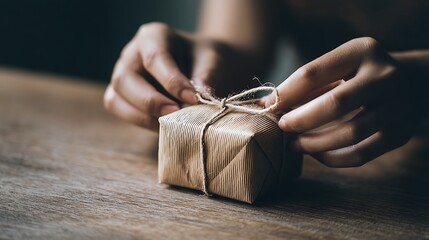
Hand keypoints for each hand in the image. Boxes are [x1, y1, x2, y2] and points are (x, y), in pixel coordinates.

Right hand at [104, 22, 260, 130]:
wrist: (201, 69)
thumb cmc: (204, 61)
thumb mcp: (213, 60)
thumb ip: (208, 75)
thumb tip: (201, 96)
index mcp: (153, 36)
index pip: (155, 57)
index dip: (171, 80)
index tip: (192, 98)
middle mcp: (131, 54)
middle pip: (125, 79)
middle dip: (150, 101)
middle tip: (175, 114)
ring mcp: (122, 77)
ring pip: (116, 98)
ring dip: (142, 116)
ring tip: (171, 124)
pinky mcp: (121, 97)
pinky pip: (120, 111)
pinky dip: (140, 122)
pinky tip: (164, 127)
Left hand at [262, 37, 418, 166]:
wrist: (409, 83)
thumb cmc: (357, 75)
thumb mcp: (337, 66)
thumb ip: (306, 84)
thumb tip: (266, 106)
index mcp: (361, 51)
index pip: (313, 72)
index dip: (286, 93)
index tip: (267, 107)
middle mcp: (385, 76)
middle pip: (336, 103)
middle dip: (301, 120)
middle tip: (282, 128)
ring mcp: (398, 106)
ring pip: (350, 133)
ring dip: (314, 143)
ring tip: (294, 144)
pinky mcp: (401, 133)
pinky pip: (362, 154)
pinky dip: (333, 159)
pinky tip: (317, 154)